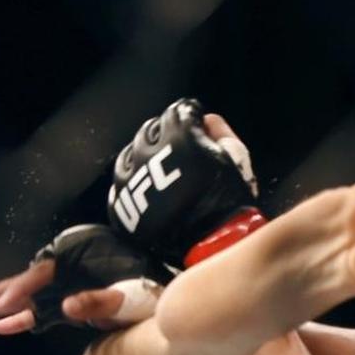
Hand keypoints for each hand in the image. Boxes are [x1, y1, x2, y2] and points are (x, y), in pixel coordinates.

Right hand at [0, 224, 167, 334]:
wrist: (171, 286)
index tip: (4, 306)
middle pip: (28, 281)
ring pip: (29, 296)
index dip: (23, 290)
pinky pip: (41, 310)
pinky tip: (1, 326)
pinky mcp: (73, 301)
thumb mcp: (133, 294)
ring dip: (1, 303)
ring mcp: (70, 285)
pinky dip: (23, 318)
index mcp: (81, 259)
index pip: (44, 273)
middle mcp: (70, 269)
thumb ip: (102, 301)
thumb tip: (67, 308)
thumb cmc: (154, 287)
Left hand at [107, 98, 261, 267]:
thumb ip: (221, 133)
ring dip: (144, 158)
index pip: (179, 111)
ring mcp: (129, 179)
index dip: (190, 118)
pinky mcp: (121, 204)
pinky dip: (131, 185)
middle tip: (179, 152)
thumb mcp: (236, 160)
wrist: (210, 243)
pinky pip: (119, 186)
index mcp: (178, 136)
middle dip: (166, 135)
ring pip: (129, 155)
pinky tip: (147, 192)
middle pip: (151, 130)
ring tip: (161, 173)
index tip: (195, 126)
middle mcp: (148, 152)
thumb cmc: (227, 200)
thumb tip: (208, 120)